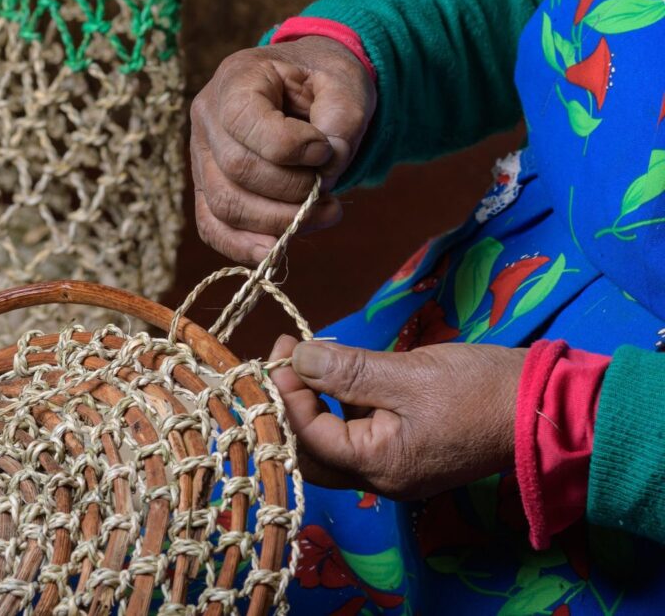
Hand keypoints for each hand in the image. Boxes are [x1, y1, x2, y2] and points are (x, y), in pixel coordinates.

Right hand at [190, 36, 375, 263]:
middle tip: (328, 193)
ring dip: (278, 222)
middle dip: (291, 191)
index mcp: (235, 78)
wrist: (306, 89)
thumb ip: (341, 120)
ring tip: (322, 213)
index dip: (290, 147)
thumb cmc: (323, 82)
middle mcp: (206, 117)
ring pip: (225, 205)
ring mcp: (201, 156)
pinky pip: (212, 227)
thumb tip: (324, 170)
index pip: (244, 121)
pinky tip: (275, 250)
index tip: (326, 151)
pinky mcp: (208, 189)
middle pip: (237, 170)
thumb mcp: (344, 83)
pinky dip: (242, 246)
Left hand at [270, 335, 525, 499]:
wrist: (546, 407)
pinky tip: (342, 369)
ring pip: (334, 440)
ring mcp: (396, 465)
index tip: (282, 350)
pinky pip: (360, 431)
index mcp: (379, 465)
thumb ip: (348, 371)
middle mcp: (381, 476)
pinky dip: (343, 402)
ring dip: (315, 400)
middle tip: (287, 357)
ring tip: (309, 354)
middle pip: (313, 450)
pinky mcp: (408, 448)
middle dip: (292, 404)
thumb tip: (298, 358)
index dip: (288, 392)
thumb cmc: (480, 391)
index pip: (309, 434)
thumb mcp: (409, 374)